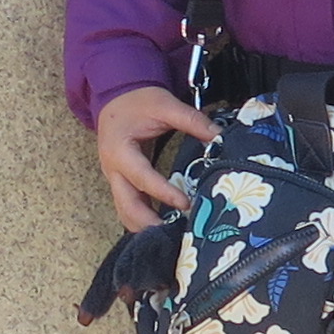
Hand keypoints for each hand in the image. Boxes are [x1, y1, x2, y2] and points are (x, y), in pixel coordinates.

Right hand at [95, 83, 218, 230]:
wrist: (116, 96)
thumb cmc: (139, 101)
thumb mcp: (165, 105)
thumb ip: (192, 120)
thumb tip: (220, 135)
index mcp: (120, 150)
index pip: (142, 177)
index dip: (163, 192)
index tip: (186, 204)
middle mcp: (113, 169)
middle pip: (127, 206)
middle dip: (149, 224)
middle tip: (175, 236)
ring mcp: (114, 179)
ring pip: (125, 212)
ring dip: (145, 227)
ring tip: (171, 238)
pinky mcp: (120, 183)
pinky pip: (128, 207)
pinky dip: (143, 221)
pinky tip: (163, 228)